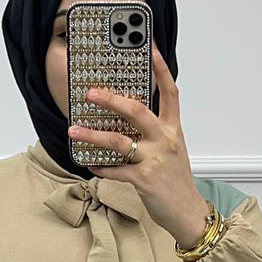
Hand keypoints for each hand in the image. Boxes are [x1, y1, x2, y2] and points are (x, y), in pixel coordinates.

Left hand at [69, 45, 213, 248]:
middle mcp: (165, 141)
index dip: (161, 69)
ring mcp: (155, 160)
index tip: (150, 48)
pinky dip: (100, 168)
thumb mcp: (171, 150)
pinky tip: (90, 165)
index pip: (170, 92)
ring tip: (73, 131)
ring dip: (93, 135)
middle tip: (90, 92)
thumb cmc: (176, 181)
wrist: (188, 213)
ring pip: (119, 141)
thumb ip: (153, 133)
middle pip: (138, 111)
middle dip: (111, 99)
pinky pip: (116, 171)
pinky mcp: (145, 181)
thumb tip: (124, 119)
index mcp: (173, 130)